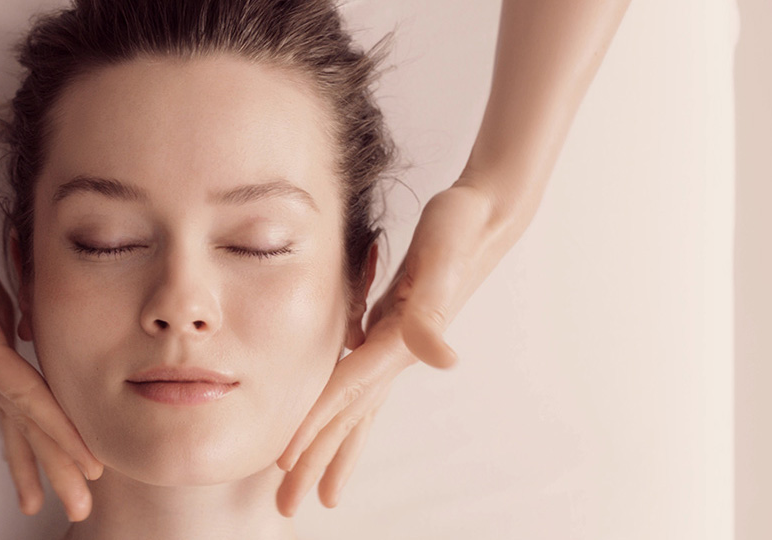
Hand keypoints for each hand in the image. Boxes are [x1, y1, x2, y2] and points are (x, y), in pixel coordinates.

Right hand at [0, 164, 102, 520]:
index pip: (25, 398)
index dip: (56, 433)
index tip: (86, 467)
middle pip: (24, 419)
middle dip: (53, 464)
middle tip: (81, 507)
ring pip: (17, 409)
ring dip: (38, 451)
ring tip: (56, 491)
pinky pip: (14, 381)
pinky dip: (28, 410)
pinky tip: (42, 423)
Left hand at [274, 180, 513, 515]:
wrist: (486, 213)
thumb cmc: (462, 227)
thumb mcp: (444, 260)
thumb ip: (436, 309)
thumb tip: (442, 359)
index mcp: (397, 342)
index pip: (346, 395)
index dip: (315, 429)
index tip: (284, 465)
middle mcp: (396, 352)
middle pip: (349, 418)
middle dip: (319, 461)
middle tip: (289, 505)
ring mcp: (396, 344)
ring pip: (358, 408)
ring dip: (335, 447)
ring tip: (317, 485)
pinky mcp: (395, 327)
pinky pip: (362, 381)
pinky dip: (346, 407)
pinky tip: (334, 417)